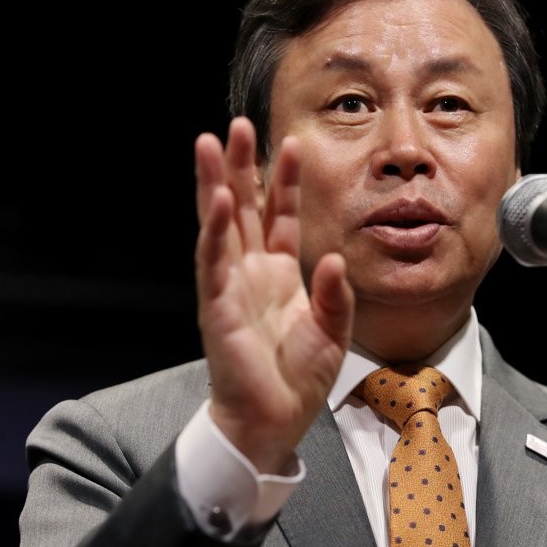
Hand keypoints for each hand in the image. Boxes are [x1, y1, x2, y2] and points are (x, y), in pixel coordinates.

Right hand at [194, 117, 353, 473]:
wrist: (274, 421)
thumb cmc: (299, 377)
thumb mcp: (333, 330)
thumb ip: (335, 294)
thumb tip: (336, 259)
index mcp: (278, 274)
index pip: (280, 216)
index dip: (285, 182)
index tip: (294, 143)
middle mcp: (250, 272)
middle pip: (244, 207)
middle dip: (240, 165)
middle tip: (238, 124)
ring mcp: (230, 286)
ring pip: (220, 224)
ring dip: (216, 183)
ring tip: (211, 142)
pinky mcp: (218, 306)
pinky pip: (215, 261)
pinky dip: (217, 230)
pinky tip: (221, 199)